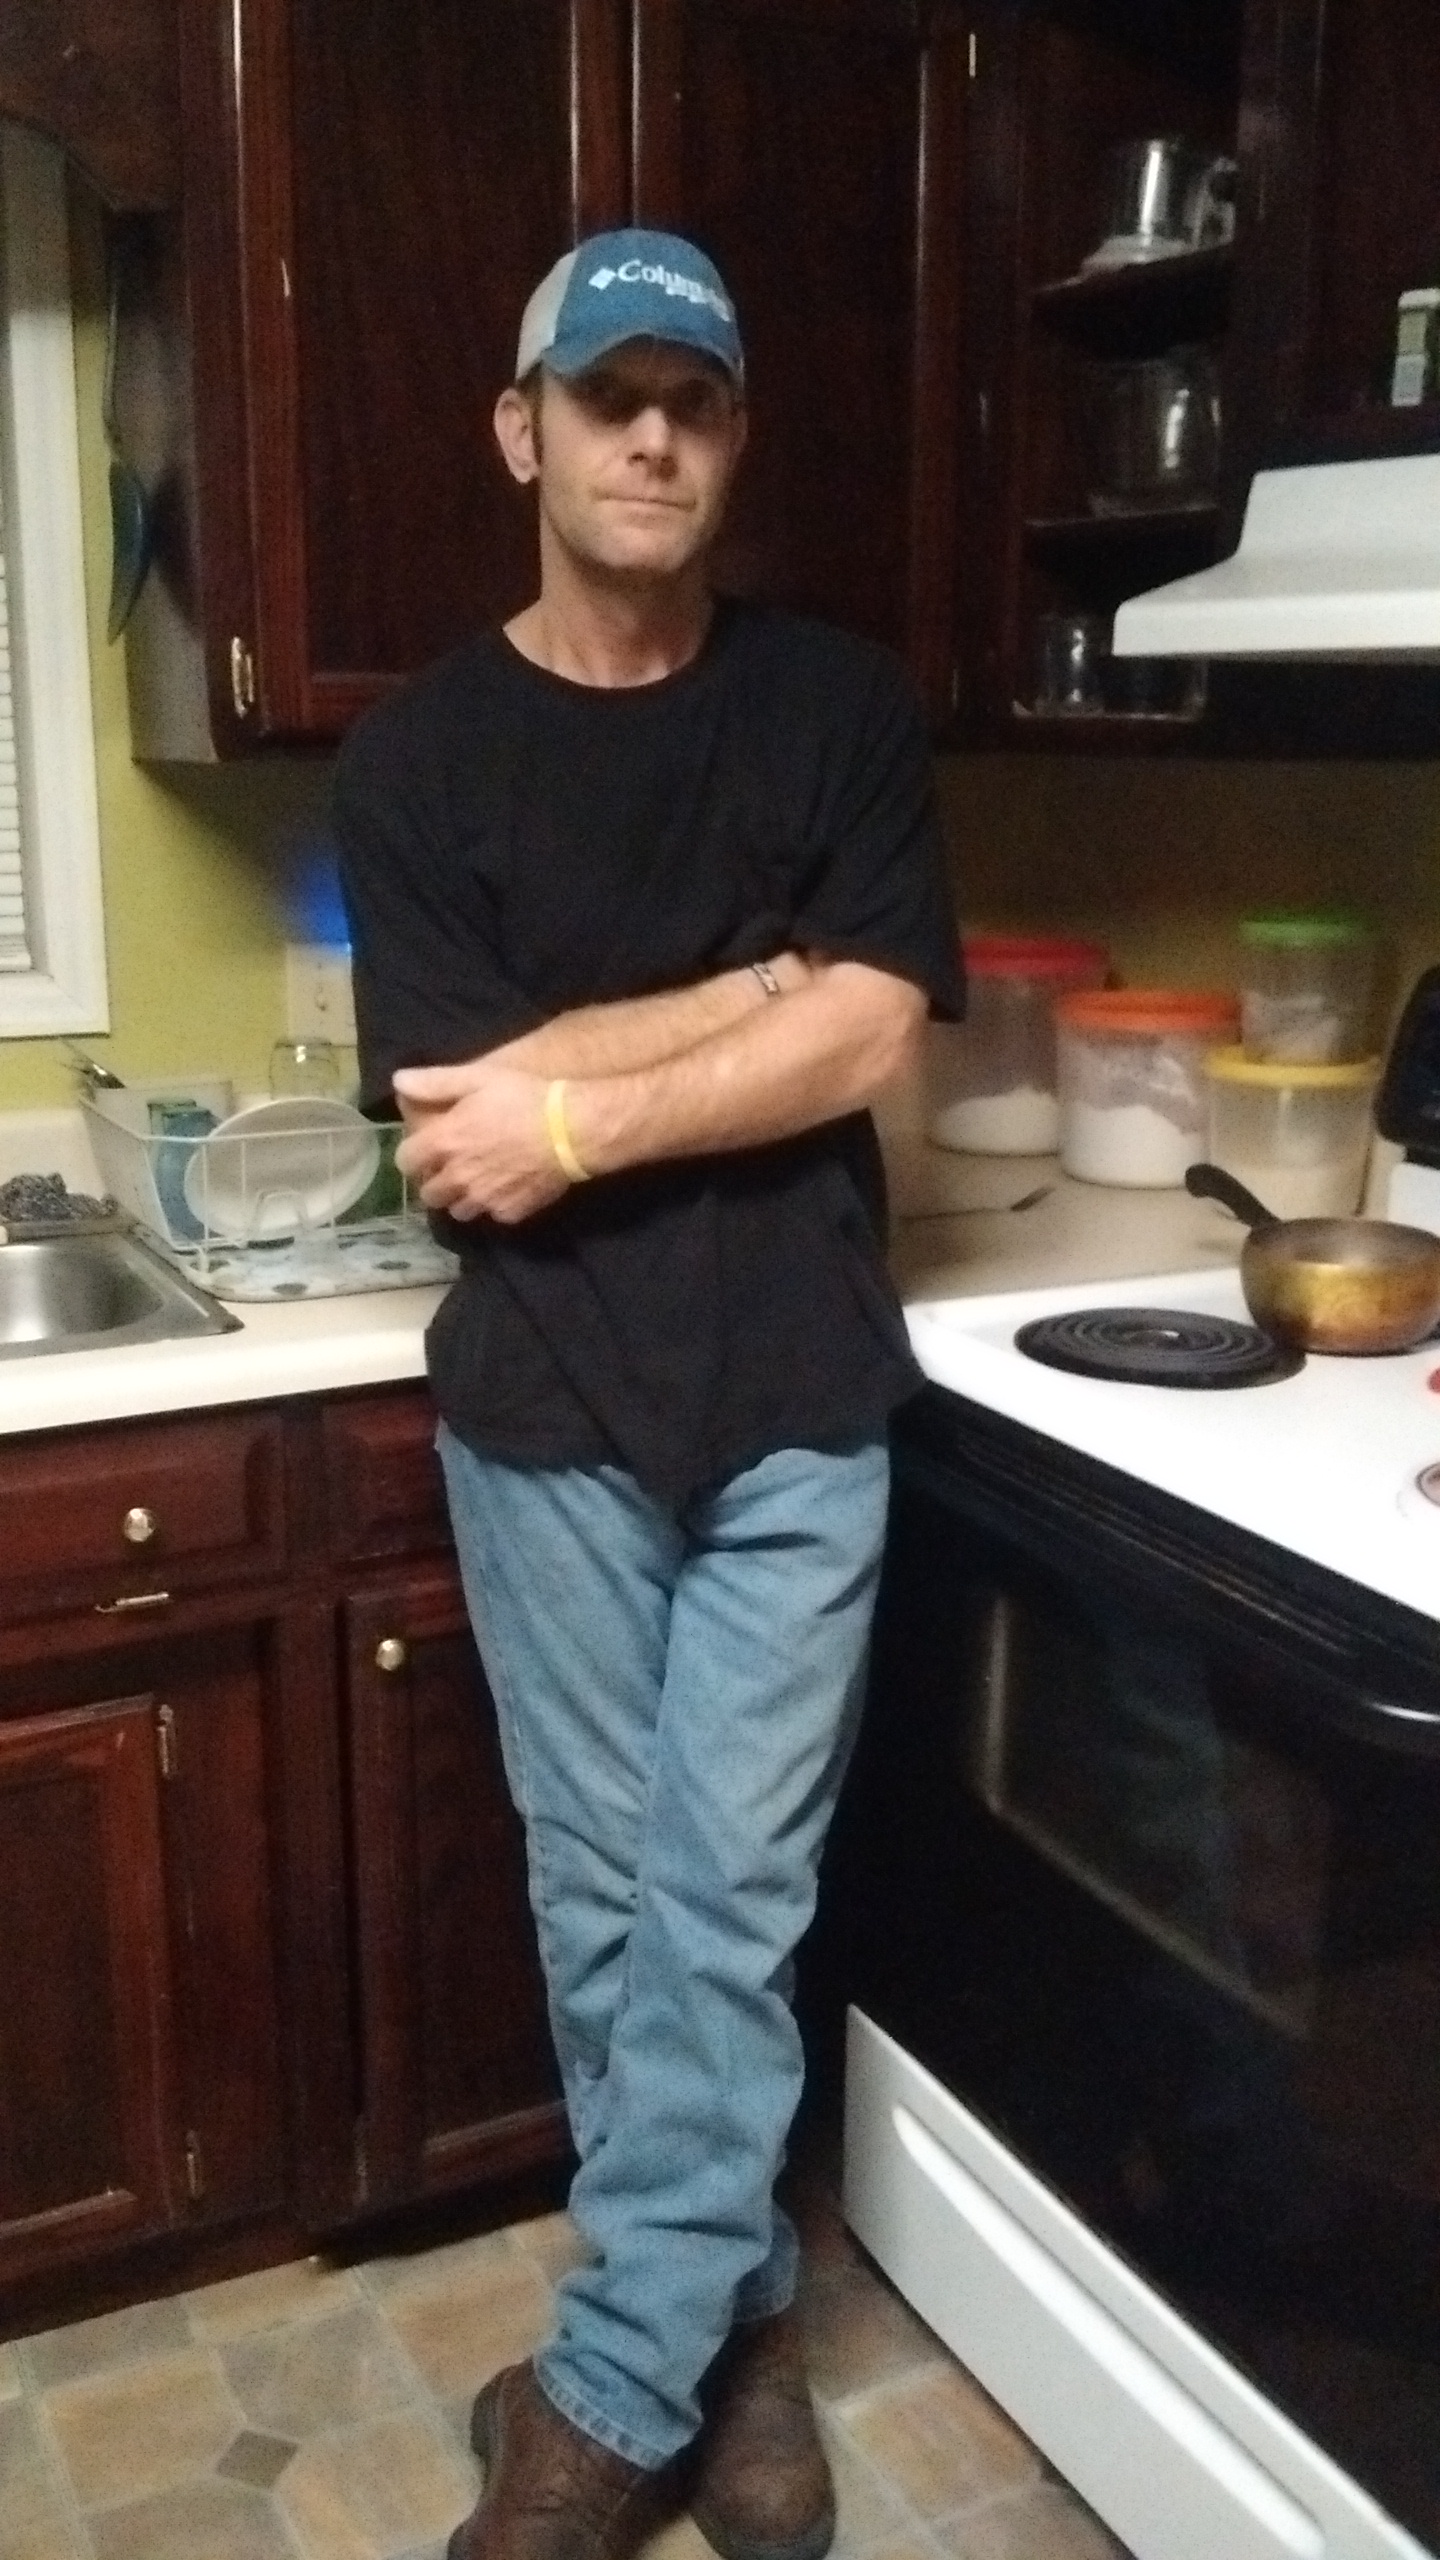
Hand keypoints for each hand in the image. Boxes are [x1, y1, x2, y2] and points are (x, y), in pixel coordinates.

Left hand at [393, 1059, 570, 1222]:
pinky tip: (505, 1187)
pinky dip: (493, 1205)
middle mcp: (458, 1177)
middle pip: (429, 1194)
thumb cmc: (524, 1097)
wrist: (572, 1130)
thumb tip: (398, 1081)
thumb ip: (434, 1083)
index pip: (406, 1162)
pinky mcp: (510, 1212)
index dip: (413, 1155)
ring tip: (477, 1181)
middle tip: (452, 1167)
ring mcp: (484, 1199)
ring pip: (457, 1211)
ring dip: (461, 1198)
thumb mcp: (477, 1078)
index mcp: (444, 1143)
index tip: (426, 1148)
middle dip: (436, 1181)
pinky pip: (491, 1215)